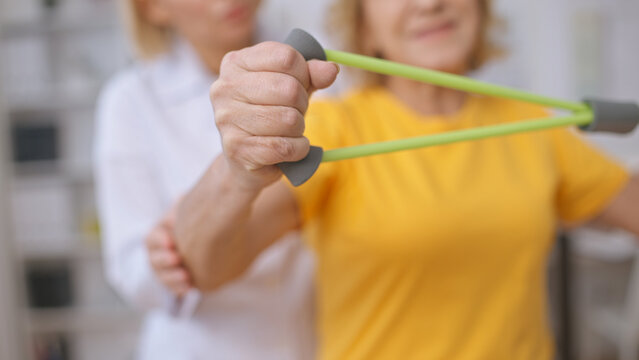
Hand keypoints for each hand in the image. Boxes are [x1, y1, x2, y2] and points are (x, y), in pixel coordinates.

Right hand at [145, 209, 191, 296]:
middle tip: (177, 258)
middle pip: (155, 259)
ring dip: (173, 277)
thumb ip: (182, 205)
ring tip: (185, 276)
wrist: (188, 246)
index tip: (171, 241)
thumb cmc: (184, 225)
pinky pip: (173, 289)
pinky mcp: (172, 283)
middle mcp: (156, 255)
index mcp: (156, 236)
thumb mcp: (181, 212)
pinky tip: (189, 288)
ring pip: (163, 276)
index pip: (153, 238)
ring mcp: (163, 271)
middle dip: (165, 259)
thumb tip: (183, 200)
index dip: (160, 240)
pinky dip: (180, 289)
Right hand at [210, 41, 338, 190]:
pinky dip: (298, 149)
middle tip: (295, 112)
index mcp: (236, 62)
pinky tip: (291, 148)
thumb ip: (312, 74)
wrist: (247, 158)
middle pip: (289, 89)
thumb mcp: (292, 86)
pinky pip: (284, 147)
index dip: (304, 73)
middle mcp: (225, 88)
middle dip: (302, 104)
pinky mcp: (237, 149)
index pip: (287, 57)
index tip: (300, 85)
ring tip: (289, 131)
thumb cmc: (270, 113)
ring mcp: (227, 119)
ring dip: (299, 129)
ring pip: (288, 120)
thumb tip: (331, 70)